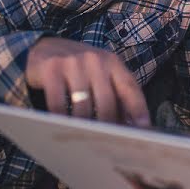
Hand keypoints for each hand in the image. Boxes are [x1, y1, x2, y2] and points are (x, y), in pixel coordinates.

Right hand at [25, 37, 149, 126]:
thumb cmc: (80, 67)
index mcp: (112, 62)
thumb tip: (130, 124)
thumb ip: (115, 93)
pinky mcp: (52, 69)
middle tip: (108, 142)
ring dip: (84, 126)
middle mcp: (95, 60)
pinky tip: (63, 126)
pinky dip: (61, 119)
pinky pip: (58, 104)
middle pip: (107, 101)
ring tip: (85, 137)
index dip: (138, 109)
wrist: (46, 47)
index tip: (143, 128)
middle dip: (109, 125)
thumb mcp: (101, 73)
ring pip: (83, 106)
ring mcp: (73, 63)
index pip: (130, 87)